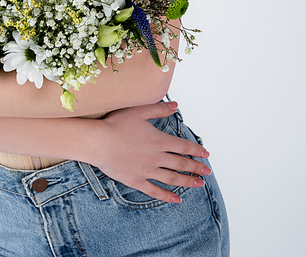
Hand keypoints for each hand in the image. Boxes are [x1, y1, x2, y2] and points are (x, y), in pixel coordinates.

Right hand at [93, 102, 210, 202]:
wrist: (98, 142)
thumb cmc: (116, 124)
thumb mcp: (139, 111)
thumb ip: (159, 109)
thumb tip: (176, 105)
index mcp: (159, 141)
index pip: (183, 147)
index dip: (196, 150)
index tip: (206, 154)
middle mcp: (156, 158)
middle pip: (181, 164)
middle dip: (196, 167)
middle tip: (207, 171)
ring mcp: (147, 171)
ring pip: (172, 178)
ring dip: (187, 182)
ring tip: (199, 184)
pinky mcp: (136, 180)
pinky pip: (155, 191)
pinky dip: (167, 196)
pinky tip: (176, 199)